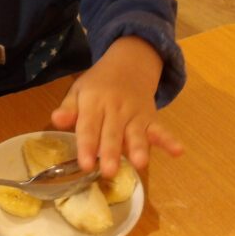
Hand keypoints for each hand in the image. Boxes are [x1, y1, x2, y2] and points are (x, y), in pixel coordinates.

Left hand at [50, 37, 182, 177]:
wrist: (129, 63)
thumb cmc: (98, 85)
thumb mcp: (79, 91)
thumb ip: (69, 108)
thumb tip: (56, 120)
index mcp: (94, 102)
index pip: (89, 126)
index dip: (86, 145)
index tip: (84, 164)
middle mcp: (116, 108)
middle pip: (112, 133)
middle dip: (111, 153)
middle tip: (108, 172)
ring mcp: (135, 114)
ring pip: (137, 133)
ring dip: (139, 148)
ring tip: (140, 163)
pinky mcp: (150, 118)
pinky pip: (160, 129)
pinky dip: (169, 140)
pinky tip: (178, 151)